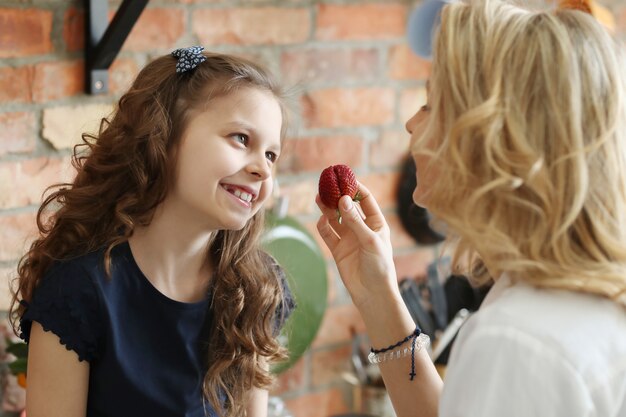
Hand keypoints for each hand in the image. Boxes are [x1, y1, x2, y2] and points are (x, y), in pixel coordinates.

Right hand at [316, 182, 398, 310]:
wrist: (372, 294)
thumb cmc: (379, 266)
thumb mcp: (370, 241)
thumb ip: (355, 221)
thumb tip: (342, 200)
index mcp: (376, 223)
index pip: (365, 200)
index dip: (355, 188)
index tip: (344, 178)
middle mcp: (362, 229)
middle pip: (347, 207)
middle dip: (337, 196)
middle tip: (326, 185)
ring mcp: (349, 239)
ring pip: (335, 219)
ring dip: (327, 209)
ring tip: (319, 198)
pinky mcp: (338, 250)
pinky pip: (328, 234)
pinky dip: (323, 226)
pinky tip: (321, 220)